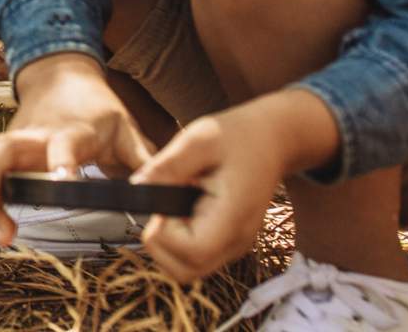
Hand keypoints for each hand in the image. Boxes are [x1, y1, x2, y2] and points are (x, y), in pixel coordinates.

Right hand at [0, 54, 155, 246]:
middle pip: (5, 151)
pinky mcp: (9, 147)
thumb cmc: (96, 107)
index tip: (63, 185)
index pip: (63, 145)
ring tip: (2, 233)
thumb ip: (144, 160)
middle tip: (6, 225)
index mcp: (72, 130)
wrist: (61, 75)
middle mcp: (38, 134)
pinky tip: (0, 223)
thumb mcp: (126, 127)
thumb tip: (166, 192)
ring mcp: (18, 139)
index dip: (60, 164)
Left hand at [134, 99, 291, 281]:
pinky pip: (195, 258)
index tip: (162, 201)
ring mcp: (234, 246)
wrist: (272, 140)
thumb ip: (167, 166)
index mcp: (234, 216)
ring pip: (187, 269)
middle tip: (164, 204)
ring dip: (167, 244)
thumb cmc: (237, 136)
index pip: (191, 251)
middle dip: (160, 242)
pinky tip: (183, 209)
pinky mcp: (228, 243)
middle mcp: (236, 240)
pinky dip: (178, 242)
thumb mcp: (199, 140)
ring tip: (173, 205)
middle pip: (185, 271)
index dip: (165, 232)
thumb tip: (136, 187)